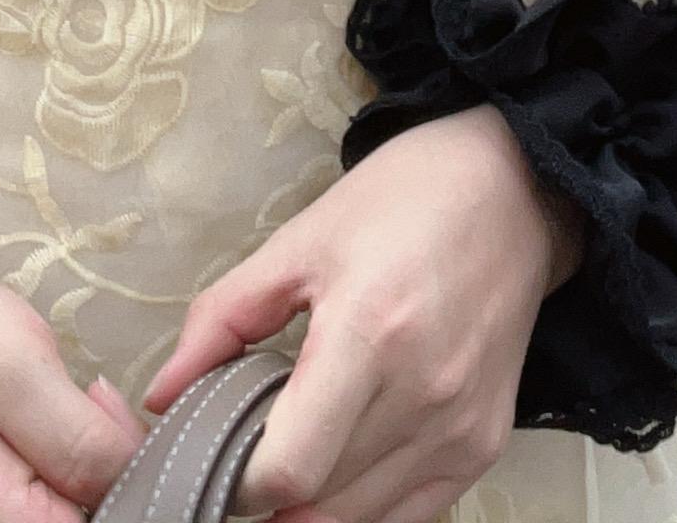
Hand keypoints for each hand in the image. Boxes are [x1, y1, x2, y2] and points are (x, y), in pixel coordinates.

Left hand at [145, 109, 571, 522]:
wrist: (515, 187)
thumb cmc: (405, 199)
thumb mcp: (302, 239)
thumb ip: (222, 318)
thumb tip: (161, 395)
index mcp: (370, 332)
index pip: (287, 469)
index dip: (237, 479)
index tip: (217, 450)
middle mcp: (424, 393)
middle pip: (317, 503)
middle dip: (268, 486)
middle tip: (253, 439)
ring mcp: (460, 427)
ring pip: (358, 519)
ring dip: (315, 499)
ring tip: (303, 440)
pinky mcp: (484, 445)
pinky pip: (410, 515)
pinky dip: (365, 503)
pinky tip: (350, 454)